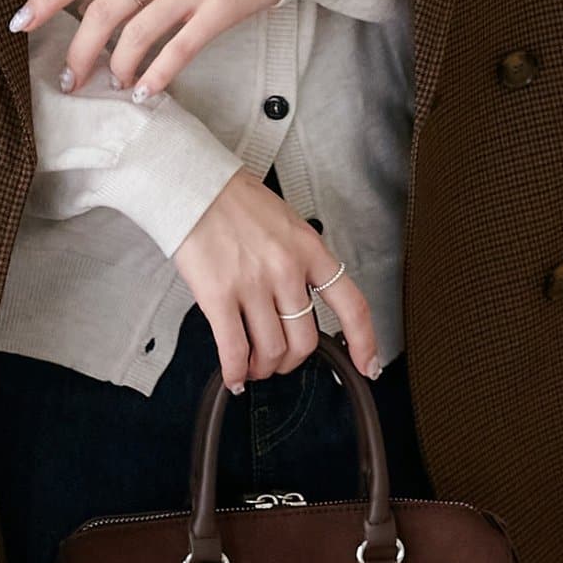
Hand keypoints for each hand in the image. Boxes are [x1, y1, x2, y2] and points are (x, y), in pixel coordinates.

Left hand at [8, 0, 285, 97]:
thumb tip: (91, 8)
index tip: (21, 22)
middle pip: (105, 9)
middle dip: (80, 50)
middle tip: (69, 78)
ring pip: (137, 35)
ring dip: (118, 68)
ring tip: (115, 84)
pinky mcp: (220, 9)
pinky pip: (178, 50)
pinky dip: (156, 75)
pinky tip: (146, 89)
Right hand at [173, 169, 381, 391]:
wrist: (194, 187)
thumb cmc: (236, 202)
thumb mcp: (287, 224)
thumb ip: (300, 261)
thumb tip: (299, 303)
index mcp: (310, 250)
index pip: (351, 305)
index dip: (364, 342)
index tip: (368, 366)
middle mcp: (287, 270)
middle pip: (305, 341)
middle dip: (291, 361)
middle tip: (278, 360)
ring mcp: (253, 285)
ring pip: (271, 350)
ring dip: (262, 368)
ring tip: (252, 365)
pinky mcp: (219, 296)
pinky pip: (234, 350)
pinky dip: (235, 372)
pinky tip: (233, 375)